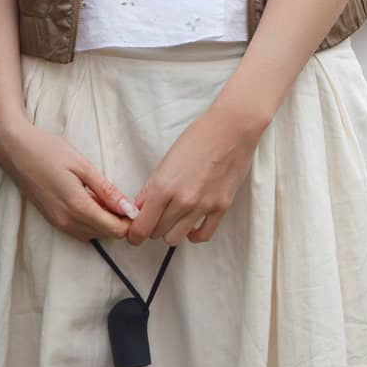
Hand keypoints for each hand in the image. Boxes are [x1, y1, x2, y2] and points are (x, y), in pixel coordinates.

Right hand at [0, 119, 141, 243]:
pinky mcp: (52, 219)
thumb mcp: (82, 165)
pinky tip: (92, 199)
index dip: (129, 221)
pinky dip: (91, 220)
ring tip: (108, 196)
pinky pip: (79, 229)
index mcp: (77, 207)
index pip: (113, 229)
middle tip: (124, 198)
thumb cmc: (48, 151)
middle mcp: (66, 221)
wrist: (15, 150)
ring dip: (104, 221)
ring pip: (92, 233)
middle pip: (104, 234)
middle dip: (119, 221)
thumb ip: (105, 190)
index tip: (136, 206)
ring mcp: (57, 222)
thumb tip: (127, 208)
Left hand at [125, 104, 267, 247]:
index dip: (134, 234)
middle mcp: (182, 200)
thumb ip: (151, 188)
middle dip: (153, 226)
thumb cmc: (198, 137)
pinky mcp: (221, 207)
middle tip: (157, 217)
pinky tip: (191, 225)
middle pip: (157, 233)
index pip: (141, 227)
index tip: (134, 234)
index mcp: (163, 186)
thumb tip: (139, 209)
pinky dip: (194, 234)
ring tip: (174, 219)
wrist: (231, 128)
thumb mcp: (167, 160)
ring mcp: (203, 206)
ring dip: (171, 231)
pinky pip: (203, 235)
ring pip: (175, 238)